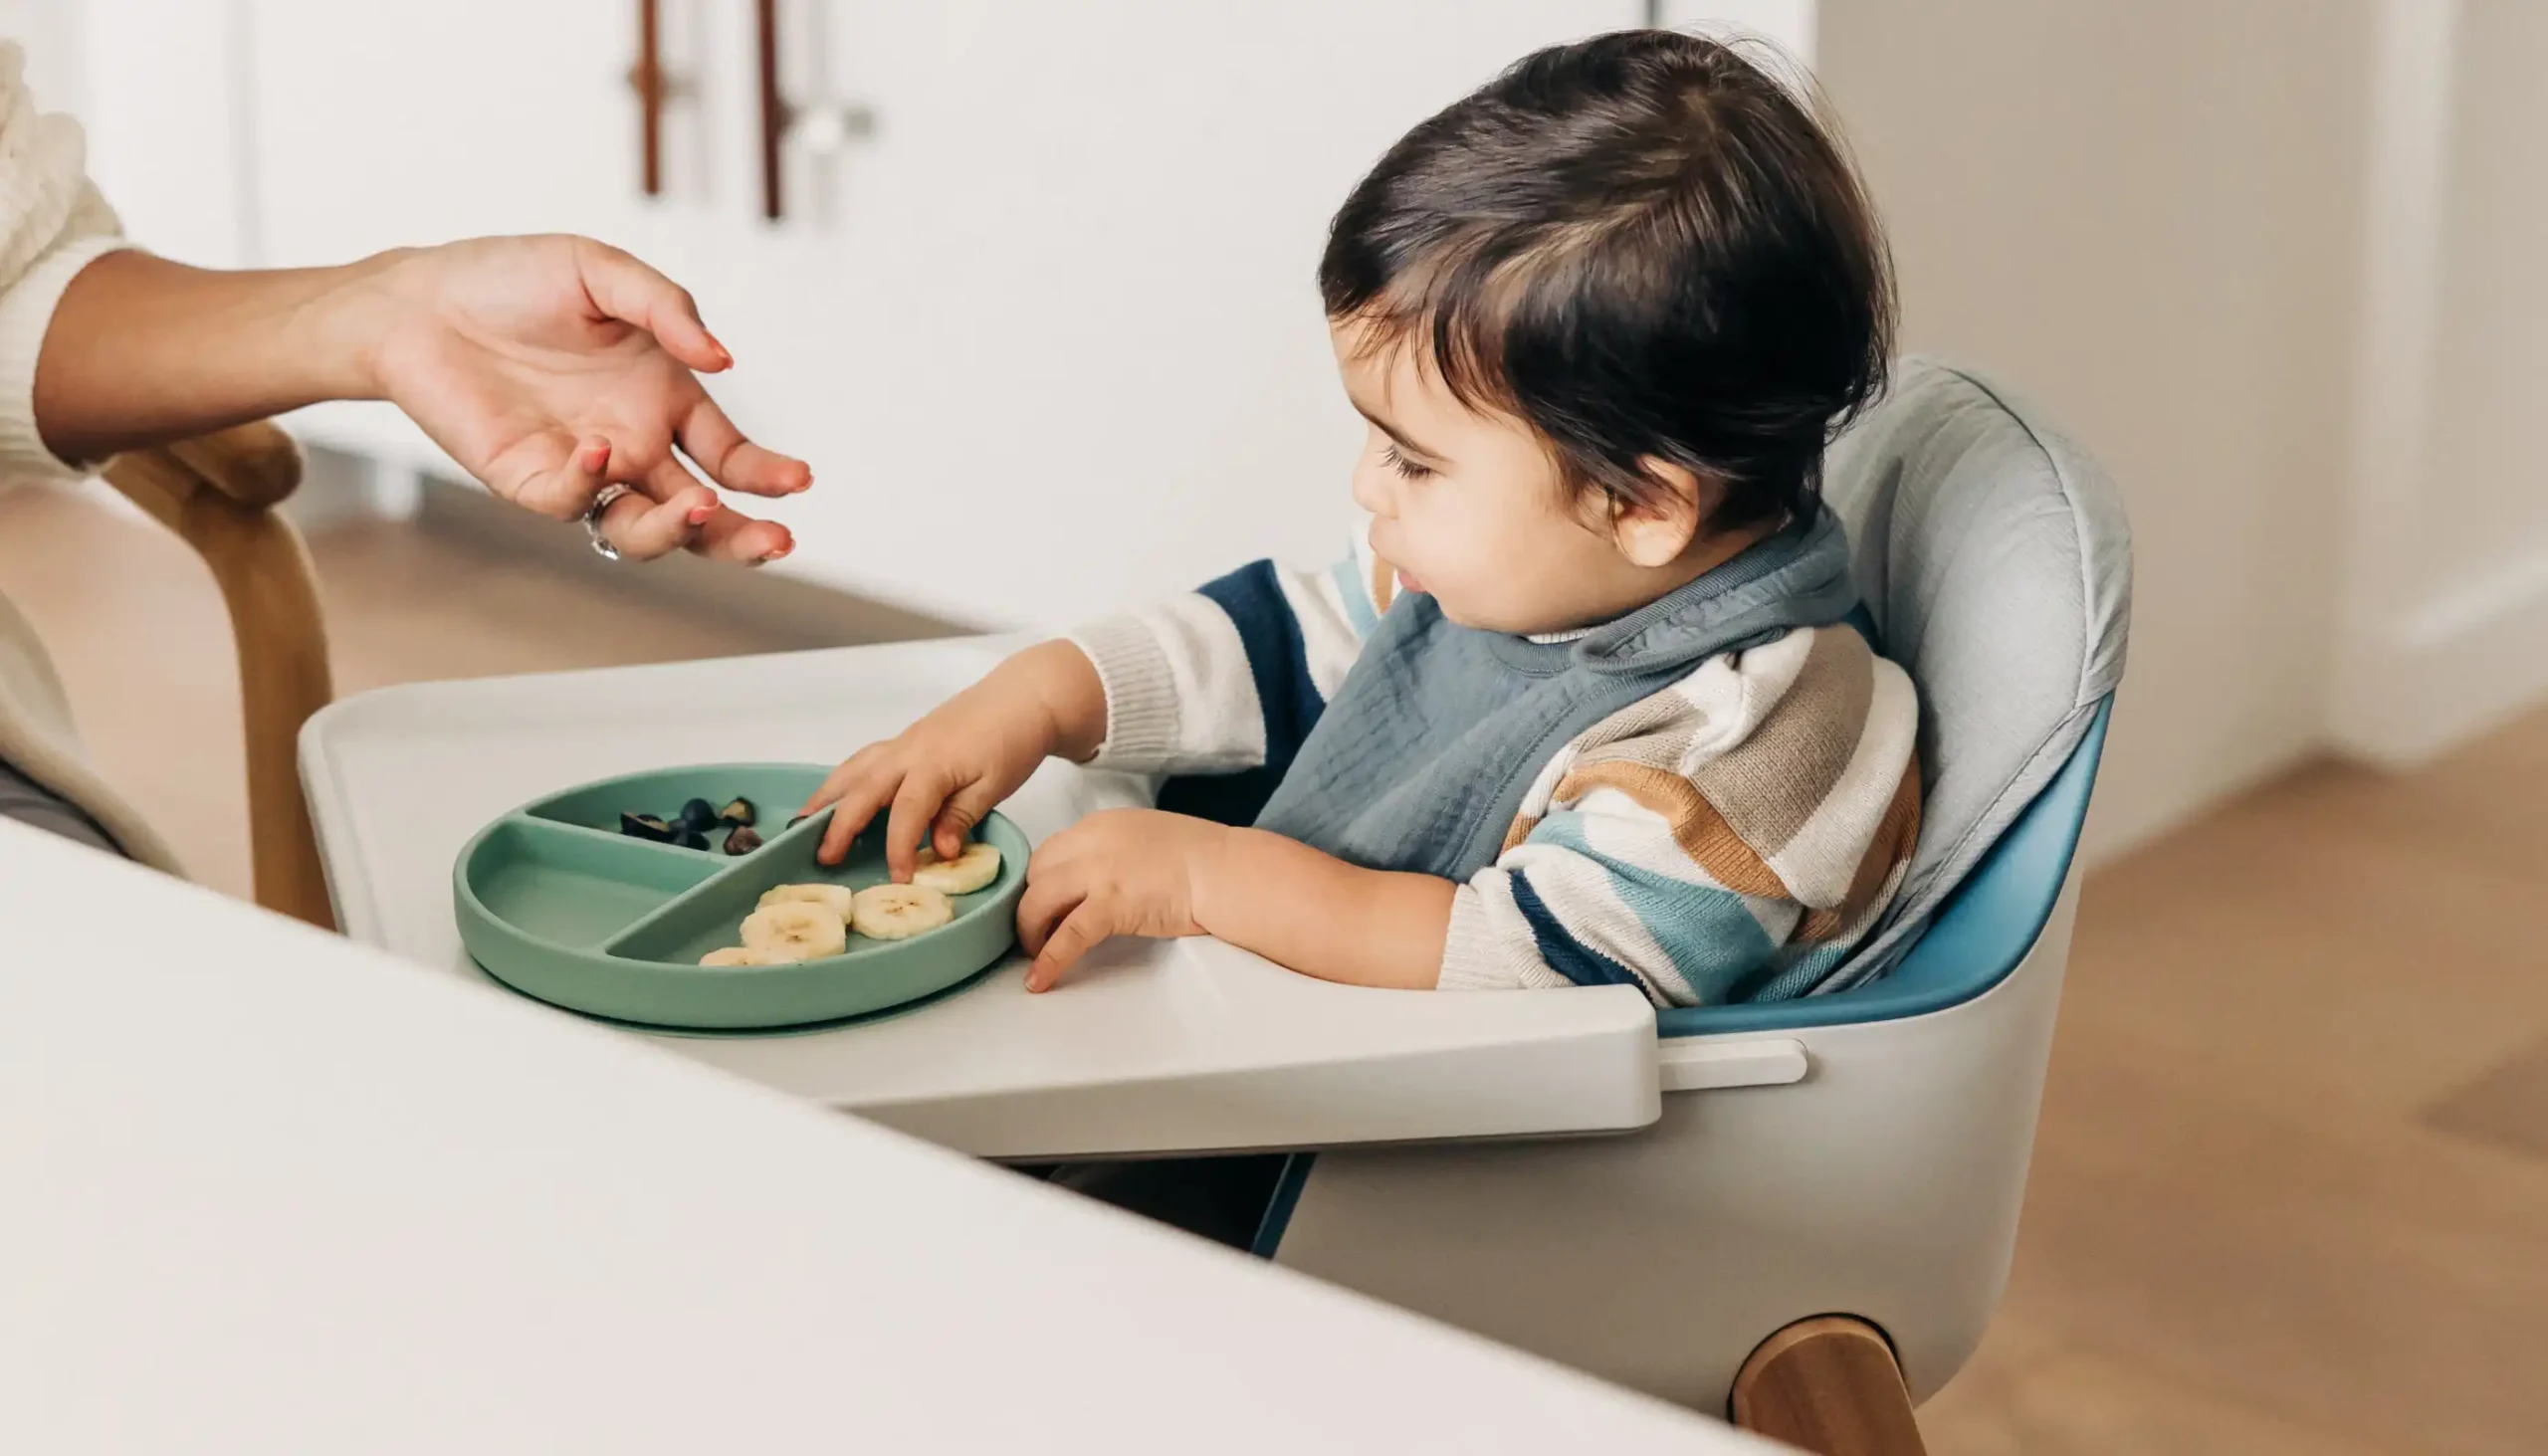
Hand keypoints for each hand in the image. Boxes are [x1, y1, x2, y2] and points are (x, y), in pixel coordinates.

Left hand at [358, 235, 811, 562]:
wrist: (417, 300)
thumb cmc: (510, 279)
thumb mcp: (600, 271)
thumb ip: (667, 309)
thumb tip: (721, 360)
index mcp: (662, 398)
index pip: (729, 455)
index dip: (765, 474)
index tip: (798, 480)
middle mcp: (632, 443)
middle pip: (702, 514)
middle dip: (743, 535)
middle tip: (776, 541)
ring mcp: (584, 468)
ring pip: (646, 529)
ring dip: (679, 531)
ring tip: (701, 508)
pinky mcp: (530, 480)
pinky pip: (572, 500)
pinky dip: (590, 483)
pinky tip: (597, 448)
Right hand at [799, 641, 1107, 875]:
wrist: (1023, 697)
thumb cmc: (1012, 741)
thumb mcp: (996, 785)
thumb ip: (962, 817)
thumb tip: (939, 852)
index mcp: (933, 764)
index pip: (906, 811)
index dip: (899, 847)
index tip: (898, 878)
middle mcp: (908, 751)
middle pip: (864, 789)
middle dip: (839, 824)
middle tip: (823, 857)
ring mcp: (903, 743)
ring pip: (854, 770)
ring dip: (826, 797)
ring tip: (801, 825)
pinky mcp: (904, 740)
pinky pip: (863, 761)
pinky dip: (843, 780)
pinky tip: (834, 797)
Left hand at [1016, 809, 1229, 991]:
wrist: (1226, 871)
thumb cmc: (1203, 858)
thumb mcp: (1148, 838)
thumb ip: (1118, 852)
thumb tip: (1103, 880)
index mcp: (1102, 825)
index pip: (1051, 851)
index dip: (1043, 882)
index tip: (1046, 904)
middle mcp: (1092, 842)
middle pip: (1036, 873)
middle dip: (1031, 903)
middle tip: (1038, 929)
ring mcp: (1098, 872)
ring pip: (1037, 902)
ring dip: (1030, 931)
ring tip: (1035, 954)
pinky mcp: (1110, 905)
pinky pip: (1065, 937)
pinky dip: (1047, 961)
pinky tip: (1038, 980)